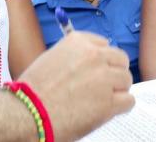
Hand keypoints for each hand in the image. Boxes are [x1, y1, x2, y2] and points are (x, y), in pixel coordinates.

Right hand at [19, 32, 134, 141]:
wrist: (26, 112)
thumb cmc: (33, 89)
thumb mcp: (53, 58)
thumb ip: (76, 57)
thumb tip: (94, 64)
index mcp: (79, 41)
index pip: (105, 45)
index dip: (102, 60)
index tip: (96, 70)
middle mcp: (95, 55)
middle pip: (120, 60)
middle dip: (113, 72)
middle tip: (102, 87)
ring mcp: (104, 78)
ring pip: (126, 80)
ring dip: (117, 90)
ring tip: (100, 101)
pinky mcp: (109, 102)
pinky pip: (128, 101)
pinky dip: (120, 107)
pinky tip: (106, 111)